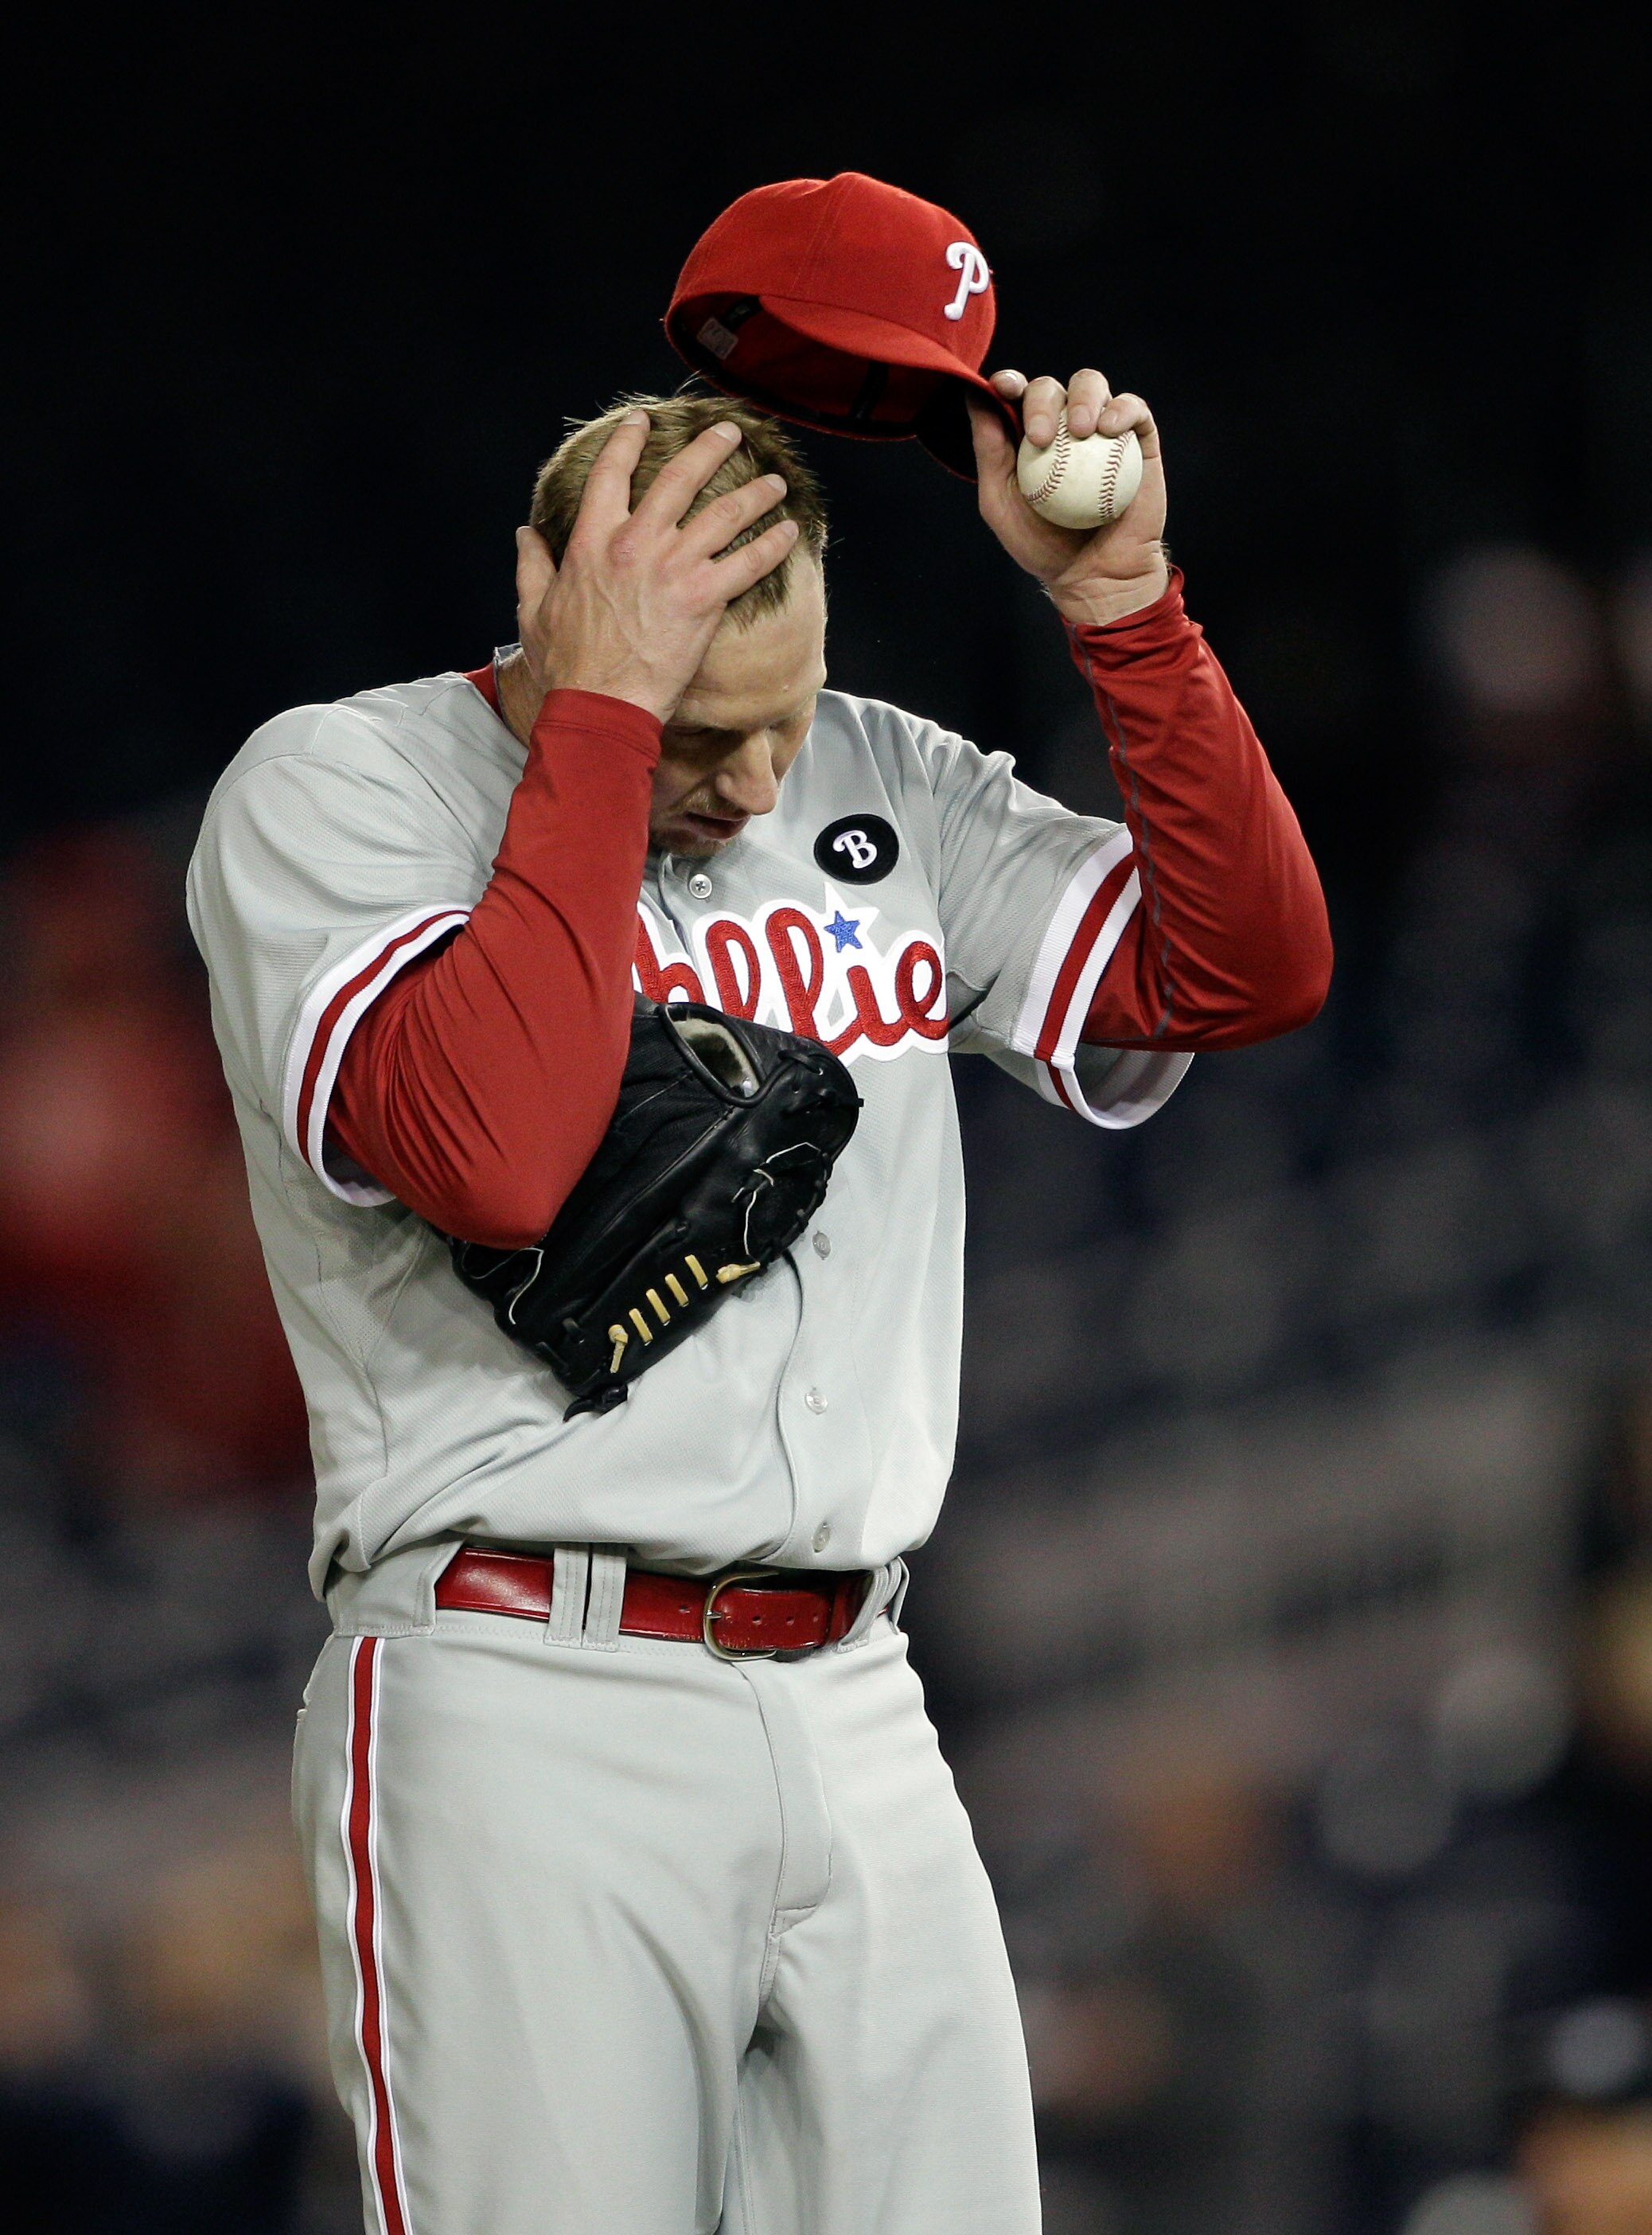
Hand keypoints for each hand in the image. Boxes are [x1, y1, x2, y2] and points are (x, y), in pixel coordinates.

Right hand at [513, 413, 799, 723]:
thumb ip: (532, 565)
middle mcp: (636, 544)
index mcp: (593, 541)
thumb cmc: (566, 664)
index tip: (643, 420)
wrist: (600, 704)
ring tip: (774, 482)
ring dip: (754, 493)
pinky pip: (748, 563)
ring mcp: (673, 569)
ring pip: (723, 514)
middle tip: (730, 432)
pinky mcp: (704, 599)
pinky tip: (790, 532)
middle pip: (679, 478)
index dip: (627, 440)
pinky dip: (772, 545)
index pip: (610, 474)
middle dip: (709, 448)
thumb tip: (525, 534)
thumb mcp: (534, 609)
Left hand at [968, 369, 1169, 627]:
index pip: (1017, 395)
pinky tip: (1110, 429)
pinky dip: (1122, 410)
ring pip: (1092, 385)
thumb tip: (975, 397)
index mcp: (1028, 434)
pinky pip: (1134, 409)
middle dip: (1041, 402)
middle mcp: (1063, 425)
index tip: (1004, 388)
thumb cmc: (1043, 545)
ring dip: (1083, 397)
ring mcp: (1102, 429)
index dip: (1009, 381)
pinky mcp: (1138, 438)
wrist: (1095, 575)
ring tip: (1082, 431)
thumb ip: (989, 451)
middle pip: (1051, 388)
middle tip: (1041, 439)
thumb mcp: (1000, 504)